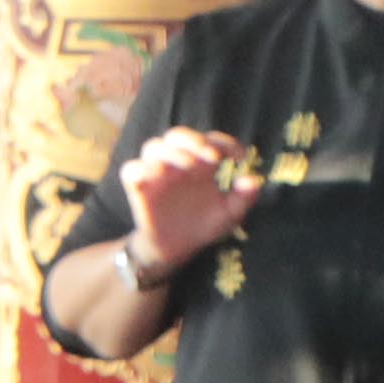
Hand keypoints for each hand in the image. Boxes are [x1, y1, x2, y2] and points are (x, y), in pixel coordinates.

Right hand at [124, 125, 259, 266]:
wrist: (177, 247)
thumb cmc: (205, 225)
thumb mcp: (231, 213)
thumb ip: (244, 197)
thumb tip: (253, 179)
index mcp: (202, 164)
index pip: (211, 141)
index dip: (226, 143)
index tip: (240, 157)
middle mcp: (178, 163)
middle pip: (177, 135)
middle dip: (193, 139)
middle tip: (211, 155)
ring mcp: (157, 174)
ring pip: (153, 147)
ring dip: (171, 151)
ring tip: (188, 166)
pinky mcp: (139, 187)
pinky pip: (130, 170)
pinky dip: (140, 169)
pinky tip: (157, 175)